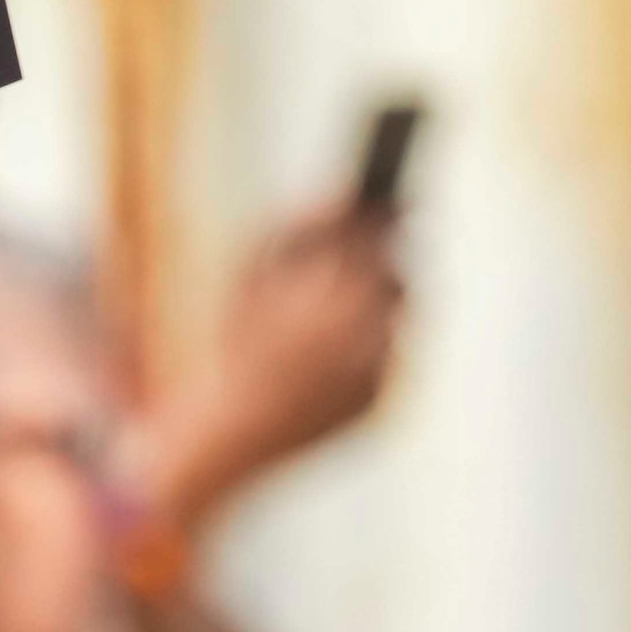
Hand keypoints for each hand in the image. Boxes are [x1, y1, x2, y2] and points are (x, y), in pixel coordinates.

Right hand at [139, 199, 405, 534]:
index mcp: (327, 293)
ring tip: (347, 301)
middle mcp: (363, 332)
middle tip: (378, 247)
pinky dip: (370, 347)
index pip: (372, 238)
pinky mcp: (383, 400)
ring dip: (381, 303)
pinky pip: (389, 358)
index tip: (391, 199)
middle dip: (386, 259)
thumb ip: (298, 233)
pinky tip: (333, 349)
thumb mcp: (251, 279)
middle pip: (398, 276)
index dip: (382, 216)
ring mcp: (378, 370)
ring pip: (399, 318)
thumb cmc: (231, 346)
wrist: (231, 432)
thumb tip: (345, 200)